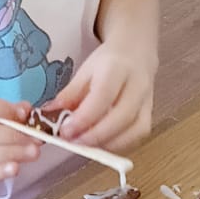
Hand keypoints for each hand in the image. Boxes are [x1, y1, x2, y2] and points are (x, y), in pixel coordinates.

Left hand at [48, 41, 155, 155]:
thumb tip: (49, 114)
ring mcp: (147, 101)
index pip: (102, 96)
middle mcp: (137, 85)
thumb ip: (70, 94)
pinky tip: (102, 144)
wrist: (137, 53)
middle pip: (121, 117)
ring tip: (85, 145)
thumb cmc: (109, 62)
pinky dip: (119, 144)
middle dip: (95, 135)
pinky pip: (138, 135)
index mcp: (117, 68)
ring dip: (108, 143)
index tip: (65, 131)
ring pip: (135, 130)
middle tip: (73, 142)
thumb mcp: (85, 71)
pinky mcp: (150, 114)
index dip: (84, 118)